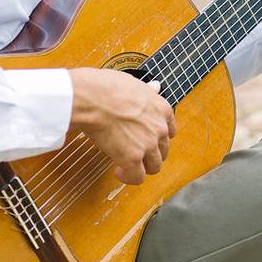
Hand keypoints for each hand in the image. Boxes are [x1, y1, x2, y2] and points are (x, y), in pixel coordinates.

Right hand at [68, 68, 175, 185]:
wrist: (92, 97)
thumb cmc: (105, 87)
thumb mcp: (134, 84)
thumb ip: (148, 91)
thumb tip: (156, 86)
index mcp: (161, 108)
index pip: (170, 130)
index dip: (158, 137)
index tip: (148, 138)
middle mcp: (159, 128)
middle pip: (163, 150)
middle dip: (150, 153)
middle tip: (136, 152)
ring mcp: (148, 144)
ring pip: (154, 166)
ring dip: (142, 167)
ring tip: (126, 164)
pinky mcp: (133, 158)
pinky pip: (137, 177)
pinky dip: (129, 177)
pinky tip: (119, 171)